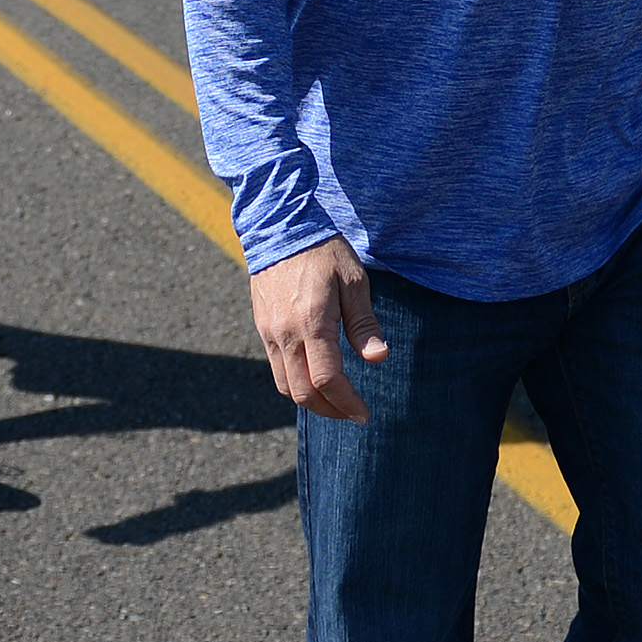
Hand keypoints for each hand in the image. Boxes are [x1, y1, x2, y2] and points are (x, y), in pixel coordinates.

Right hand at [250, 237, 386, 419]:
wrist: (280, 228)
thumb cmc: (323, 251)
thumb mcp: (353, 281)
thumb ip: (364, 324)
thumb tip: (378, 359)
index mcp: (311, 322)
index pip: (327, 380)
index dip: (347, 403)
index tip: (363, 413)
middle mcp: (285, 334)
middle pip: (303, 393)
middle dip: (330, 410)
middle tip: (353, 413)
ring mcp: (269, 333)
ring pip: (285, 386)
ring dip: (311, 402)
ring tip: (337, 402)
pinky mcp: (263, 329)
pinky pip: (276, 370)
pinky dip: (296, 385)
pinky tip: (315, 379)